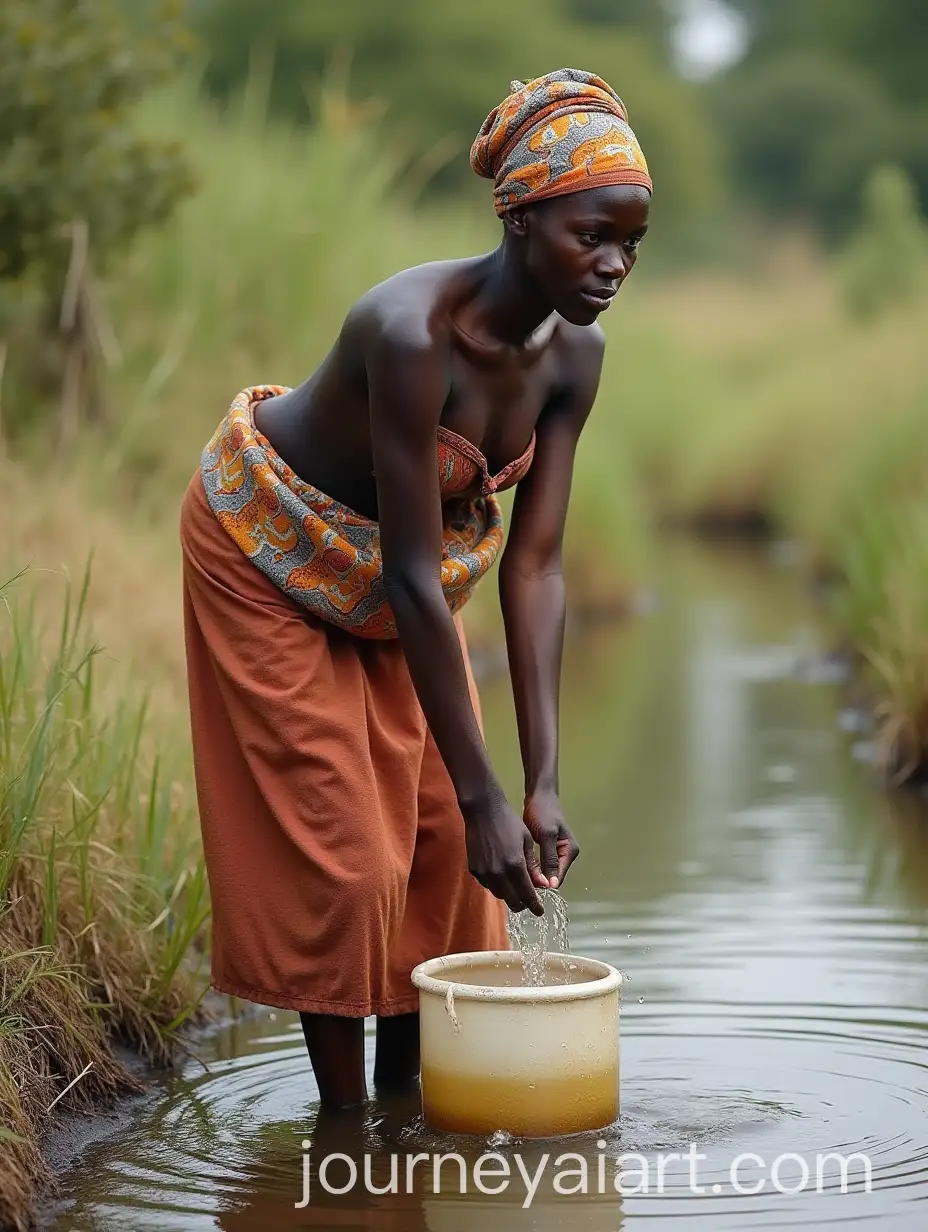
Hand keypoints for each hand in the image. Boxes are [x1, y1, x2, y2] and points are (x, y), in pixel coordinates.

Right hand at [462, 791, 544, 915]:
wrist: (483, 811)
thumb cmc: (509, 823)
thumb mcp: (526, 842)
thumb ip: (533, 867)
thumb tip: (542, 886)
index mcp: (515, 865)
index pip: (527, 894)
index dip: (534, 905)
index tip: (540, 911)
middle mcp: (498, 873)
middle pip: (512, 900)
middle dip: (522, 904)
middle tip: (529, 903)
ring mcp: (484, 872)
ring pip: (499, 894)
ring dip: (510, 895)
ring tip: (517, 889)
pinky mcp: (474, 869)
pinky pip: (488, 885)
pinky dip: (498, 886)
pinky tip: (503, 878)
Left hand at [522, 789, 579, 891]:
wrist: (538, 795)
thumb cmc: (543, 812)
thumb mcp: (547, 834)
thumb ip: (549, 859)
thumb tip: (552, 885)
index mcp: (569, 852)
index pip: (558, 878)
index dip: (544, 886)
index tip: (526, 890)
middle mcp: (565, 855)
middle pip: (552, 877)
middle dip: (537, 882)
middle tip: (518, 885)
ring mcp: (556, 852)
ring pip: (544, 872)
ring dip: (533, 875)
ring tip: (516, 880)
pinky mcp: (546, 849)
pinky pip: (540, 864)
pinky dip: (531, 867)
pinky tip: (518, 869)